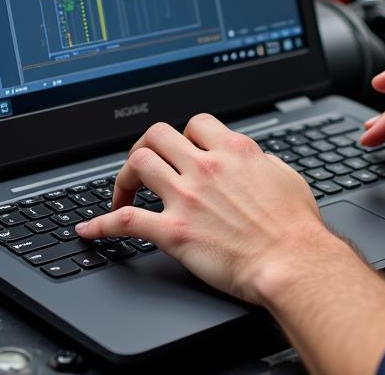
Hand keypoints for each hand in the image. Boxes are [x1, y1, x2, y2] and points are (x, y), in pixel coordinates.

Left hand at [74, 114, 341, 303]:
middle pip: (158, 134)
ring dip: (125, 176)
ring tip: (123, 191)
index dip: (186, 133)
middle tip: (144, 164)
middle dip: (147, 146)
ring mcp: (187, 198)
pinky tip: (89, 229)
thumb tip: (250, 160)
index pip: (196, 122)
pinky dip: (101, 224)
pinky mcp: (174, 232)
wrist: (292, 263)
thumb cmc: (295, 227)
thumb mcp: (285, 176)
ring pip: (139, 163)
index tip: (183, 148)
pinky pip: (126, 221)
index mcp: (233, 151)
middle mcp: (206, 167)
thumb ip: (260, 162)